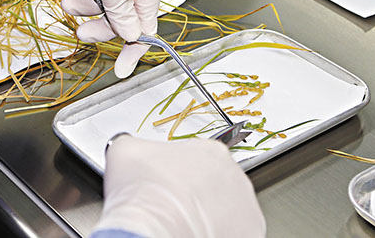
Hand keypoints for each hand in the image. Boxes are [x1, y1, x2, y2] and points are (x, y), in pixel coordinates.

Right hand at [96, 135, 265, 237]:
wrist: (152, 230)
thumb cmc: (143, 193)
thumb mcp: (125, 150)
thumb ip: (135, 144)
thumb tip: (131, 150)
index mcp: (211, 151)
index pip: (197, 158)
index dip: (178, 171)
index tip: (166, 182)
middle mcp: (236, 176)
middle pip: (215, 183)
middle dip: (196, 192)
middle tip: (173, 203)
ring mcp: (246, 208)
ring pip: (227, 209)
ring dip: (209, 214)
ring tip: (182, 222)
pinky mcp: (249, 234)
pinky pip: (232, 232)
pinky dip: (216, 233)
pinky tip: (193, 232)